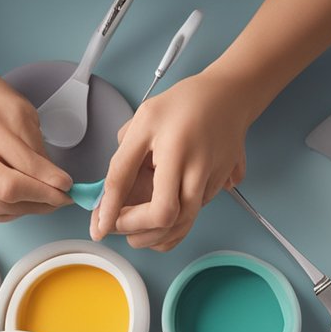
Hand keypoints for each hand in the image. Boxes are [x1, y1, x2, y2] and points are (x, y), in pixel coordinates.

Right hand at [0, 65, 72, 221]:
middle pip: (5, 196)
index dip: (47, 183)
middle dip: (41, 200)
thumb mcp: (21, 115)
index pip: (18, 172)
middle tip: (62, 197)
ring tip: (48, 200)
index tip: (68, 185)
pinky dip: (13, 210)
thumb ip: (37, 153)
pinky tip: (27, 200)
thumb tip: (56, 183)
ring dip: (29, 208)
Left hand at [90, 72, 248, 250]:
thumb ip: (123, 162)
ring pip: (184, 225)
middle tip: (116, 226)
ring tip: (132, 229)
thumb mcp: (142, 123)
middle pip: (172, 222)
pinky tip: (151, 222)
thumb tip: (106, 201)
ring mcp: (214, 181)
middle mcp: (200, 172)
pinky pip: (194, 216)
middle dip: (138, 232)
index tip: (102, 227)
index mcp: (178, 153)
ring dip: (155, 236)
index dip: (124, 221)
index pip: (156, 207)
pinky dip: (171, 227)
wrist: (228, 95)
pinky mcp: (221, 186)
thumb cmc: (182, 105)